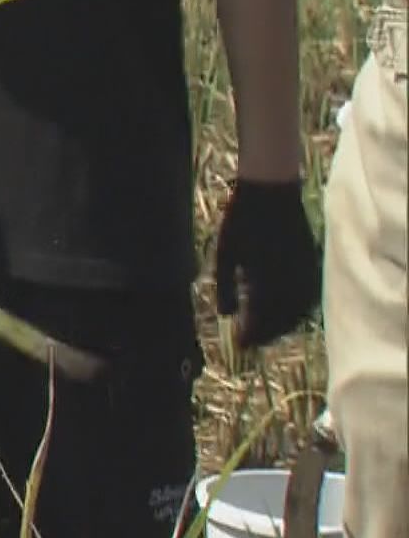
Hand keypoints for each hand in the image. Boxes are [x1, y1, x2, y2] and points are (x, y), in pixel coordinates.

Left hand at [212, 179, 321, 348]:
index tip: (239, 344)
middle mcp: (289, 282)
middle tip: (248, 341)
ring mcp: (304, 275)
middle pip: (280, 322)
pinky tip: (280, 314)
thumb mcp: (224, 252)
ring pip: (296, 315)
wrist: (272, 193)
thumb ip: (225, 286)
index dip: (250, 335)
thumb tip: (225, 315)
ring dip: (280, 326)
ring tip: (262, 331)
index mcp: (265, 280)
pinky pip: (306, 301)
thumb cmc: (241, 221)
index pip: (260, 320)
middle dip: (264, 334)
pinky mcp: (312, 268)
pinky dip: (294, 313)